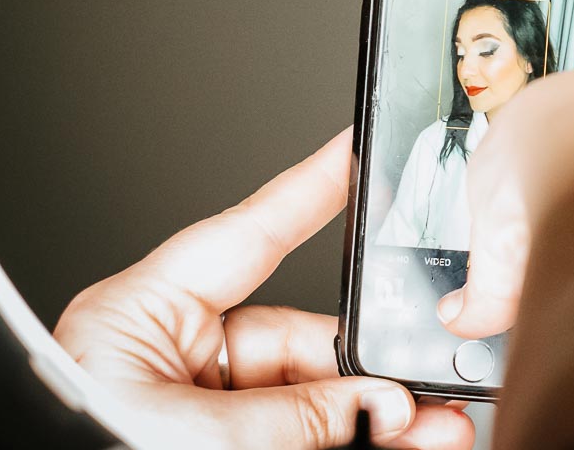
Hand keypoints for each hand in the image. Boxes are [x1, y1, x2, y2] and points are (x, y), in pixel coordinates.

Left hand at [54, 129, 473, 449]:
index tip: (356, 151)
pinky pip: (304, 433)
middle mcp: (171, 359)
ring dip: (378, 413)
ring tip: (433, 429)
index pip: (246, 235)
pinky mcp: (220, 444)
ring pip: (312, 395)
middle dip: (371, 364)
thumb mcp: (202, 435)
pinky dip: (357, 436)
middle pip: (300, 337)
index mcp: (140, 320)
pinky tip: (401, 442)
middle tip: (427, 384)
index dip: (310, 190)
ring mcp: (196, 408)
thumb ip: (300, 412)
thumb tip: (384, 403)